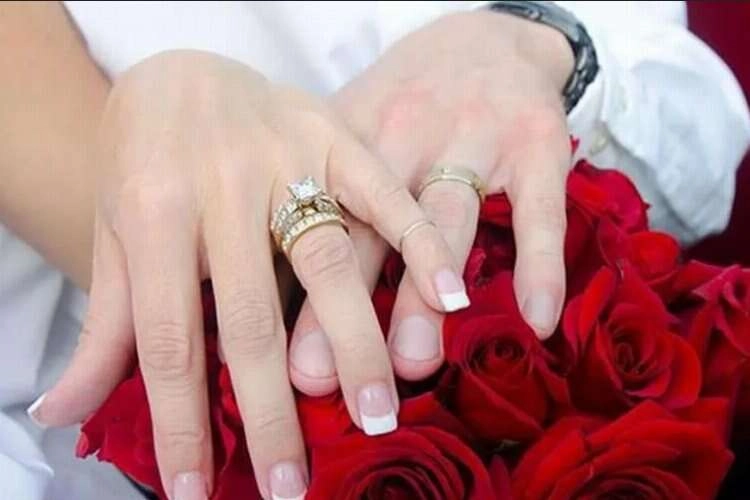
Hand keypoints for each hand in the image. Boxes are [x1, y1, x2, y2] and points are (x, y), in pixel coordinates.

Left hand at [31, 51, 459, 498]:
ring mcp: (286, 157)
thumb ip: (105, 326)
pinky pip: (383, 193)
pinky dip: (418, 243)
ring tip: (377, 413)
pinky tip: (449, 297)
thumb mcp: (112, 236)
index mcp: (153, 213)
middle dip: (274, 410)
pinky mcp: (335, 136)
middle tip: (294, 483)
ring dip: (356, 343)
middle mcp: (221, 186)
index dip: (181, 425)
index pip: (169, 341)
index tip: (198, 493)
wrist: (178, 70)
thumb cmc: (142, 161)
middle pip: (252, 316)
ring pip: (326, 260)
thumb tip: (61, 412)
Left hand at [289, 11, 574, 392]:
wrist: (485, 36)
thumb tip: (258, 286)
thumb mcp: (348, 129)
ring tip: (411, 362)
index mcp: (346, 138)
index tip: (270, 361)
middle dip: (340, 308)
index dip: (291, 293)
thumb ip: (312, 194)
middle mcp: (402, 136)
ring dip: (426, 294)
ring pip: (443, 221)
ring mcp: (472, 137)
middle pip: (365, 229)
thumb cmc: (404, 99)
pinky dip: (539, 264)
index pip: (311, 222)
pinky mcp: (535, 141)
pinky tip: (536, 318)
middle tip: (318, 376)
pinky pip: (539, 209)